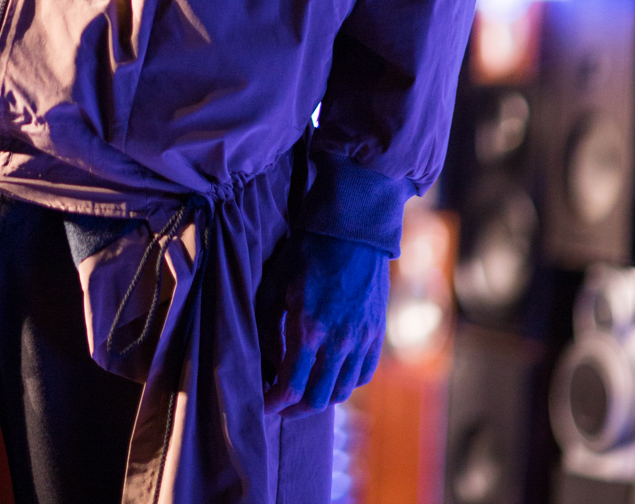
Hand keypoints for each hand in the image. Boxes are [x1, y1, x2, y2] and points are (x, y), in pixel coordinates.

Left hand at [258, 229, 388, 414]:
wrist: (351, 229)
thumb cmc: (306, 253)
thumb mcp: (275, 286)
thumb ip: (266, 329)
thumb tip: (265, 363)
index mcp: (309, 329)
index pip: (290, 387)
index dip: (273, 403)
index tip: (261, 404)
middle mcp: (339, 342)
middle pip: (317, 400)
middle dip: (293, 410)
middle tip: (278, 405)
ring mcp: (362, 340)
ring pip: (342, 392)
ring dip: (319, 400)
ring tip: (302, 393)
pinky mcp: (376, 334)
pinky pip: (362, 376)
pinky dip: (344, 384)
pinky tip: (329, 376)